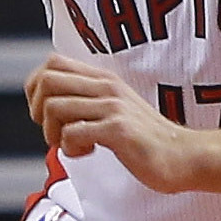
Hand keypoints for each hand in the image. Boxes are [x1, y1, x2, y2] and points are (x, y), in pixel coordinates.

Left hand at [27, 55, 206, 193]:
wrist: (184, 156)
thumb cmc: (146, 139)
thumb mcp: (116, 108)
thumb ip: (89, 100)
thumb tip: (51, 105)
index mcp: (104, 79)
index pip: (52, 63)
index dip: (37, 88)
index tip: (46, 113)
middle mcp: (107, 87)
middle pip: (47, 80)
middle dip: (37, 109)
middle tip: (53, 131)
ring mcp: (113, 107)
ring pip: (54, 107)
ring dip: (53, 133)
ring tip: (73, 145)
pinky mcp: (118, 130)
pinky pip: (72, 133)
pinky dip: (70, 148)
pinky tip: (88, 152)